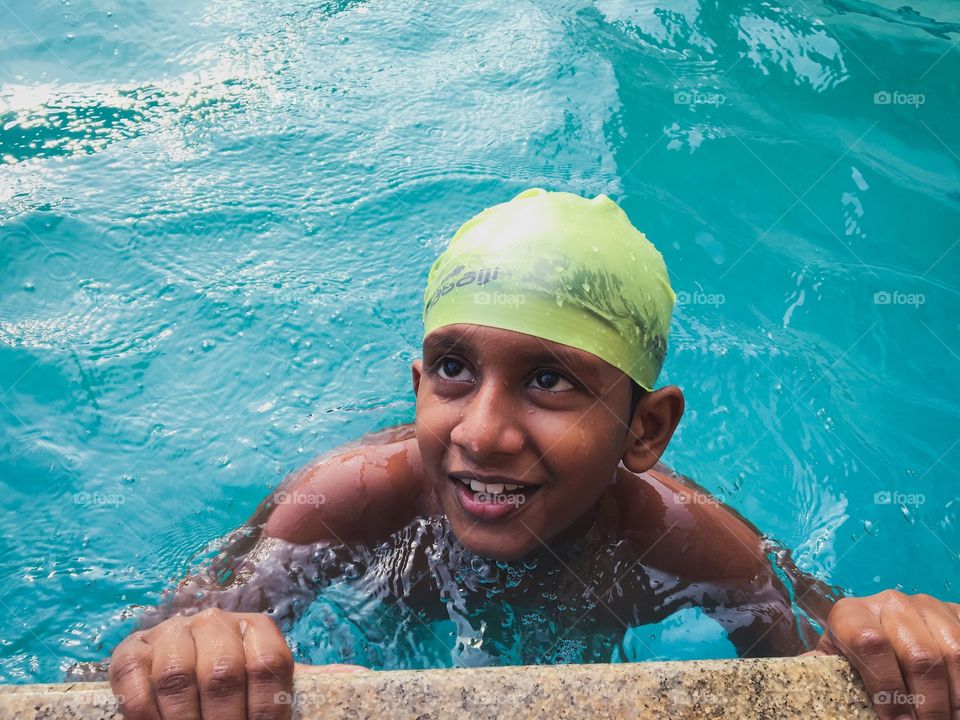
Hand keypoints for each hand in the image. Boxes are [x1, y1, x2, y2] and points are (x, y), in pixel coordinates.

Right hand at [109, 608, 295, 719]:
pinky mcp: (133, 649)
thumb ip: (310, 682)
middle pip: (223, 673)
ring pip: (178, 676)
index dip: (269, 709)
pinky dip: (144, 713)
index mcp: (257, 628)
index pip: (270, 664)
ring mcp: (172, 632)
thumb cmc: (238, 685)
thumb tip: (357, 678)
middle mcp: (215, 622)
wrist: (180, 669)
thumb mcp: (272, 682)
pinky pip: (134, 679)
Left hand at [812, 590, 959, 719]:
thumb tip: (790, 687)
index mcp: (852, 613)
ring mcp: (927, 606)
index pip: (870, 644)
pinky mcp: (955, 613)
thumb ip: (820, 670)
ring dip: (953, 700)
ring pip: (952, 655)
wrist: (889, 626)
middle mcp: (890, 603)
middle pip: (919, 656)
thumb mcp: (836, 658)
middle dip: (926, 704)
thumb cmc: (856, 653)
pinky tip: (958, 707)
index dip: (886, 688)